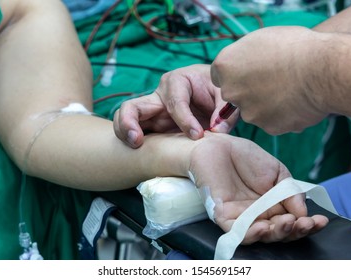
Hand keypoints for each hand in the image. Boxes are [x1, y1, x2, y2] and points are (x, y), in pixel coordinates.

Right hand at [113, 64, 239, 147]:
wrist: (211, 96)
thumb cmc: (216, 92)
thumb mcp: (225, 97)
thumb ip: (224, 113)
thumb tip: (217, 131)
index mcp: (178, 81)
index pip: (175, 101)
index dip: (185, 120)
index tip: (198, 136)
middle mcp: (159, 95)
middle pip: (134, 105)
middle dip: (131, 122)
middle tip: (137, 141)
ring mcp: (152, 111)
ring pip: (127, 118)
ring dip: (126, 132)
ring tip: (135, 146)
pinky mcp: (151, 125)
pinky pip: (133, 130)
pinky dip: (130, 140)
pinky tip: (138, 151)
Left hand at [188, 132, 327, 243]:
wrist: (217, 144)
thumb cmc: (245, 157)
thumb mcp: (276, 171)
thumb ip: (289, 191)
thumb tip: (303, 212)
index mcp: (273, 205)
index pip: (293, 221)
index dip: (307, 225)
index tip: (320, 221)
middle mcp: (259, 214)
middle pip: (279, 232)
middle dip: (295, 231)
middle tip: (305, 223)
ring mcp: (241, 216)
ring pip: (261, 235)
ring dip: (277, 233)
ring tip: (288, 223)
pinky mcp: (223, 215)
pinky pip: (237, 231)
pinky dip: (251, 233)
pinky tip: (263, 228)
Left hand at [211, 26, 327, 134]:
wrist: (322, 70)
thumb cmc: (294, 48)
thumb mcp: (260, 40)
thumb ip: (243, 56)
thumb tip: (242, 67)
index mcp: (224, 67)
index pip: (221, 76)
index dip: (238, 73)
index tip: (253, 71)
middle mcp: (231, 92)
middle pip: (237, 95)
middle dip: (250, 90)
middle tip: (274, 80)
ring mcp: (249, 112)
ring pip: (255, 110)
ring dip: (268, 104)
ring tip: (291, 89)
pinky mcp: (268, 127)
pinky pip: (274, 122)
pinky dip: (284, 115)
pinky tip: (298, 102)